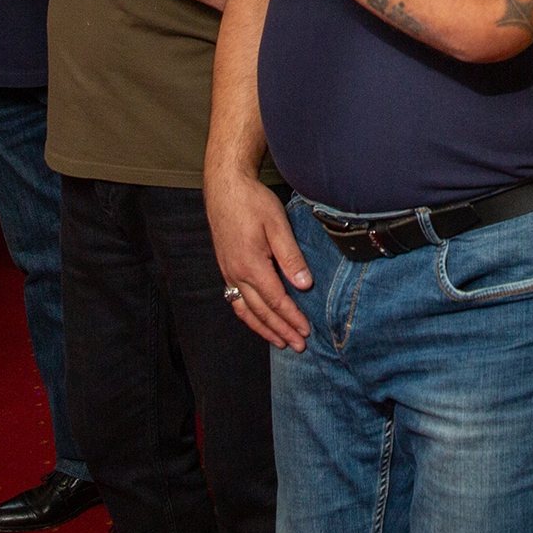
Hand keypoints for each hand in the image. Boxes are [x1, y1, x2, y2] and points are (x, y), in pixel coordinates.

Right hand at [204, 168, 313, 350]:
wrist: (225, 187)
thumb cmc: (252, 202)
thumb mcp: (277, 225)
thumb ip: (291, 257)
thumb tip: (303, 284)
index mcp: (251, 265)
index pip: (276, 300)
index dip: (292, 318)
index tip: (307, 331)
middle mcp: (236, 273)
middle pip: (261, 311)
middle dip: (281, 330)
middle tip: (298, 345)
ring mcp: (228, 271)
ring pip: (245, 309)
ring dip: (263, 328)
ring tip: (279, 341)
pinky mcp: (225, 266)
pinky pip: (235, 299)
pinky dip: (248, 315)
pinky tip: (256, 319)